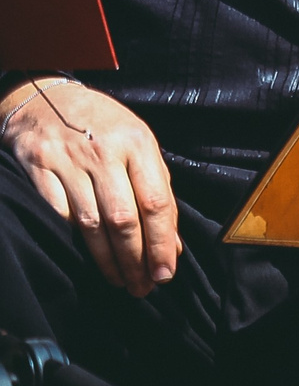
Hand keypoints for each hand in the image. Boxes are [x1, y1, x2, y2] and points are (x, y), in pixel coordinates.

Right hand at [2, 81, 177, 297]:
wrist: (45, 98)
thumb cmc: (103, 124)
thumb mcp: (139, 143)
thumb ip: (158, 188)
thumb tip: (172, 241)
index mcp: (137, 143)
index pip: (156, 201)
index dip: (162, 242)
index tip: (166, 271)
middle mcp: (103, 152)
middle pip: (123, 218)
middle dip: (136, 259)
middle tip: (144, 287)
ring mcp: (69, 162)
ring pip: (91, 224)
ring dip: (108, 260)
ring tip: (122, 281)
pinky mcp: (39, 171)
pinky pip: (60, 216)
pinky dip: (76, 242)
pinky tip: (89, 259)